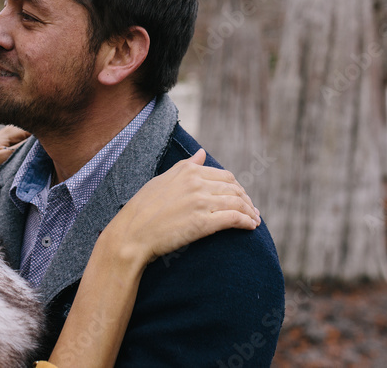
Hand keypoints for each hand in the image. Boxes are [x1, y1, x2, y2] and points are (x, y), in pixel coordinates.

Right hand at [100, 149, 259, 265]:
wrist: (132, 234)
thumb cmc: (142, 209)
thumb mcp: (162, 180)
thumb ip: (186, 165)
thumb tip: (202, 152)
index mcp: (188, 171)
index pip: (224, 176)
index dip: (237, 187)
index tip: (241, 197)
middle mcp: (196, 183)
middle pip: (234, 188)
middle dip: (246, 199)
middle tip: (252, 210)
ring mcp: (200, 202)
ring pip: (236, 202)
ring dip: (250, 211)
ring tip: (254, 220)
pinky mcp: (203, 223)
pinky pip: (233, 218)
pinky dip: (246, 221)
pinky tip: (251, 227)